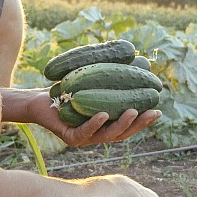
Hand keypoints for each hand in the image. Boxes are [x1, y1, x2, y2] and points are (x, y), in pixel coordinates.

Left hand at [29, 89, 161, 146]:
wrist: (38, 99)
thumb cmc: (67, 89)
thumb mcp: (94, 80)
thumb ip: (114, 76)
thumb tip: (140, 57)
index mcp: (105, 126)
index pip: (129, 126)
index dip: (144, 121)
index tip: (159, 111)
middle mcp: (97, 135)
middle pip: (122, 134)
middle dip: (139, 124)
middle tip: (153, 113)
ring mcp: (84, 139)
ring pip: (106, 135)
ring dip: (121, 124)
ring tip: (132, 111)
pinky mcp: (69, 137)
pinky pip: (84, 132)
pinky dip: (94, 123)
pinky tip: (103, 114)